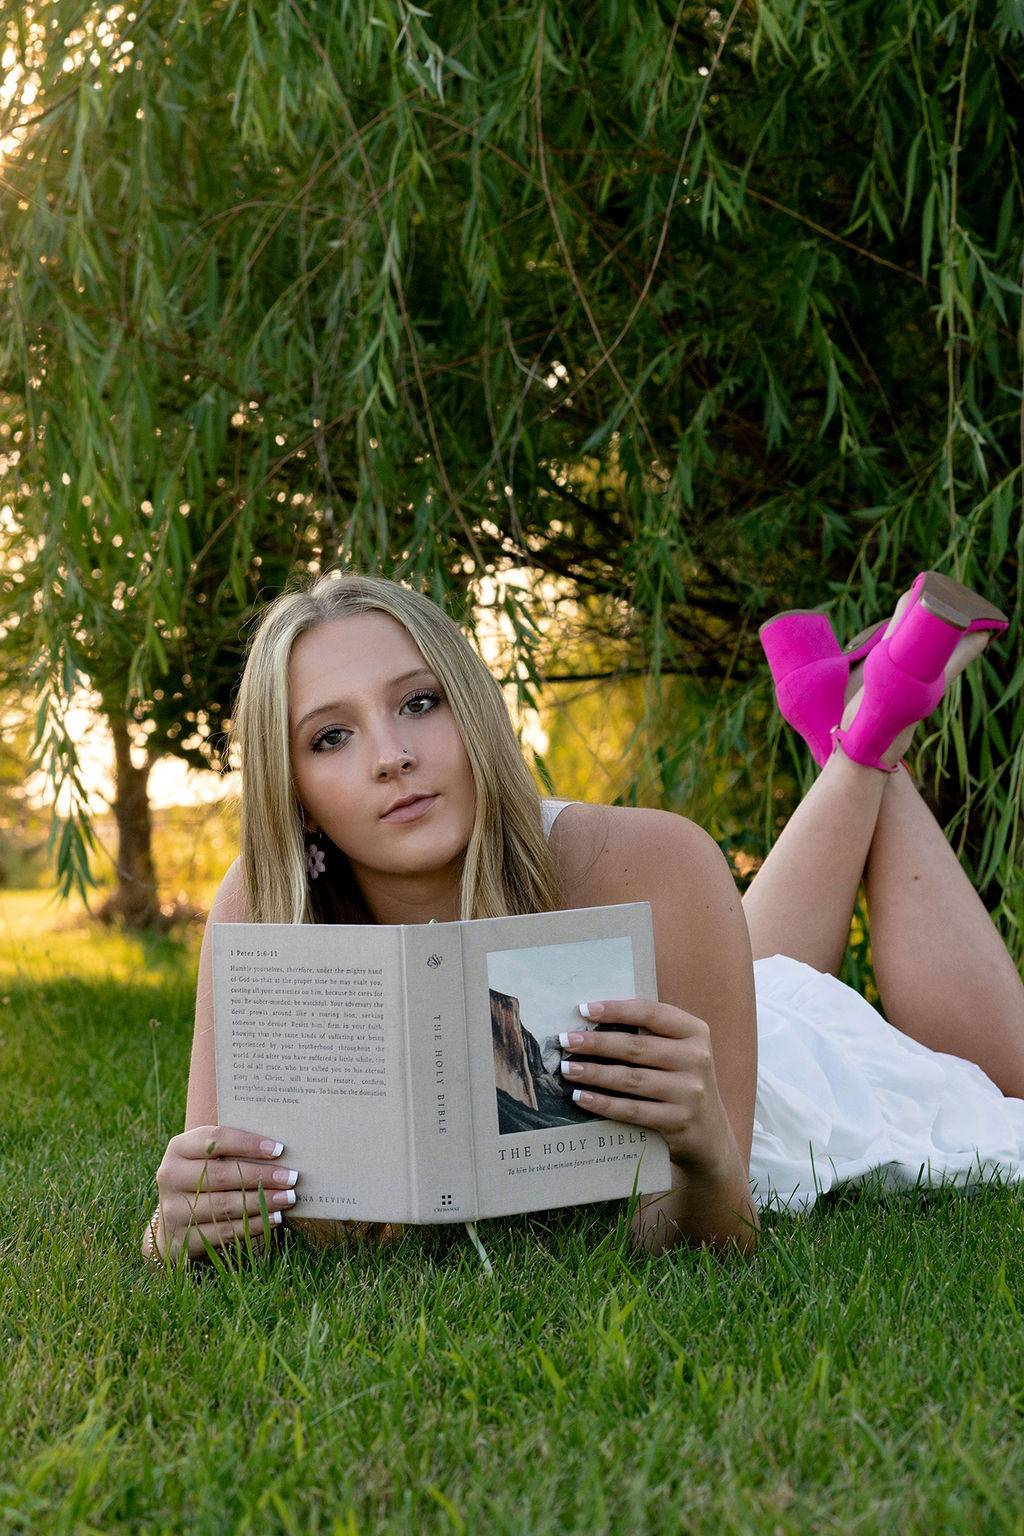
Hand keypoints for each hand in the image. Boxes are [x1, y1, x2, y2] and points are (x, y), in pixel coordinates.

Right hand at [146, 1125, 298, 1264]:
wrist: (175, 1222)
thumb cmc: (205, 1178)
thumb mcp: (209, 1159)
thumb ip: (235, 1150)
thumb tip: (281, 1147)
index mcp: (178, 1148)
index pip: (215, 1139)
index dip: (248, 1143)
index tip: (280, 1149)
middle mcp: (170, 1176)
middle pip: (221, 1174)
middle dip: (261, 1175)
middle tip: (291, 1177)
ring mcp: (172, 1209)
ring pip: (224, 1205)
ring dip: (261, 1202)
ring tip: (289, 1198)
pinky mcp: (181, 1238)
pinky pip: (224, 1231)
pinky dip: (253, 1225)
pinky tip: (275, 1218)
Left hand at [558, 998, 733, 1175]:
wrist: (709, 1133)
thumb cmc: (680, 1081)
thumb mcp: (677, 1052)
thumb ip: (649, 1035)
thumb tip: (591, 1023)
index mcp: (695, 1031)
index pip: (651, 1013)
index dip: (616, 1009)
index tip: (584, 1010)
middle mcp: (697, 1059)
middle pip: (636, 1047)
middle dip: (596, 1043)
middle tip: (566, 1040)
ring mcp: (690, 1092)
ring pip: (631, 1079)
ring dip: (594, 1073)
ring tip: (566, 1069)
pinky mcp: (678, 1121)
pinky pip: (632, 1110)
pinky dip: (603, 1103)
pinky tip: (581, 1096)